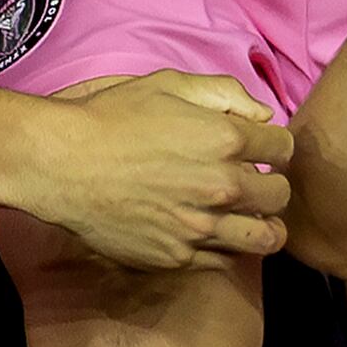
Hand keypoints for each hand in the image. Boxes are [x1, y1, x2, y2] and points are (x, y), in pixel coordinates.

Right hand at [3, 71, 293, 269]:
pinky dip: (226, 248)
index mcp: (226, 139)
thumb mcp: (167, 85)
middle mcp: (221, 186)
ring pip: (264, 238)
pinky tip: (212, 234)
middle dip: (273, 186)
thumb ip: (224, 93)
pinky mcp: (178, 256)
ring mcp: (201, 226)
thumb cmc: (111, 118)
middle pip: (280, 196)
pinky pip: (224, 261)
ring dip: (265, 226)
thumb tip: (262, 115)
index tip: (263, 151)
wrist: (62, 164)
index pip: (284, 149)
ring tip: (253, 220)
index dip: (275, 147)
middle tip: (256, 184)